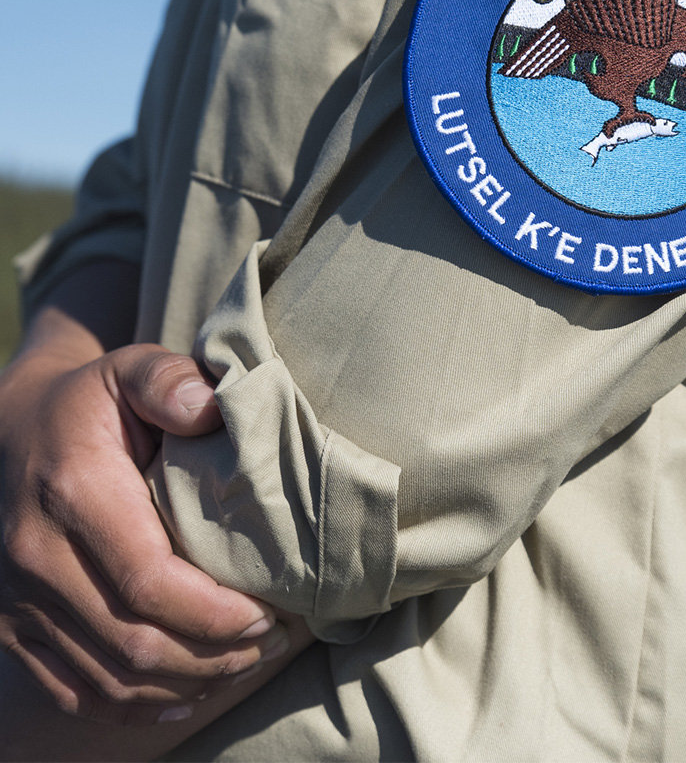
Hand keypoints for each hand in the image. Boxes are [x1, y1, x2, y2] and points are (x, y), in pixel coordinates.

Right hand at [0, 340, 288, 725]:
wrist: (9, 429)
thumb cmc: (90, 400)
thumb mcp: (128, 369)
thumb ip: (169, 381)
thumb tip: (209, 408)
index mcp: (73, 494)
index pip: (147, 581)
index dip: (212, 612)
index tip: (268, 612)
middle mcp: (37, 558)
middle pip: (133, 640)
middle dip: (213, 653)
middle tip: (271, 640)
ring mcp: (18, 603)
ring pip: (108, 676)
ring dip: (186, 683)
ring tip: (245, 662)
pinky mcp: (12, 629)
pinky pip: (74, 691)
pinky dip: (135, 705)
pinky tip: (187, 695)